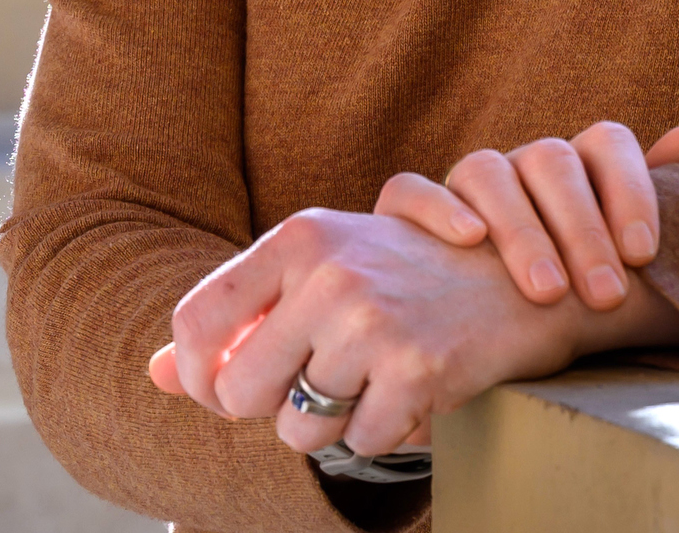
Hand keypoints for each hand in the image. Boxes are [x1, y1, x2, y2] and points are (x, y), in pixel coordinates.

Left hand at [147, 205, 678, 459]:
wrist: (524, 275)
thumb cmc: (411, 273)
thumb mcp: (324, 267)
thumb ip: (239, 319)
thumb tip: (154, 373)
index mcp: (298, 234)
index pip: (196, 323)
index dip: (202, 375)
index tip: (232, 389)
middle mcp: (328, 270)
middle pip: (241, 392)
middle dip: (272, 409)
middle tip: (319, 389)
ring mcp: (372, 320)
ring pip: (301, 428)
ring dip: (334, 424)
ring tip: (375, 380)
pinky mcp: (415, 369)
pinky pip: (364, 443)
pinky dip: (386, 432)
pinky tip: (415, 389)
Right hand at [374, 120, 678, 312]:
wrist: (480, 331)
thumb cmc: (567, 290)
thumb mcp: (614, 256)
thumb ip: (654, 198)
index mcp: (576, 167)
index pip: (606, 141)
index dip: (629, 188)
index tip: (644, 254)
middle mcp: (520, 164)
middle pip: (550, 159)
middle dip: (581, 228)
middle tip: (605, 293)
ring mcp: (464, 184)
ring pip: (485, 168)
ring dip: (519, 227)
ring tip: (546, 291)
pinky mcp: (406, 214)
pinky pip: (409, 188)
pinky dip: (436, 207)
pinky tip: (468, 241)